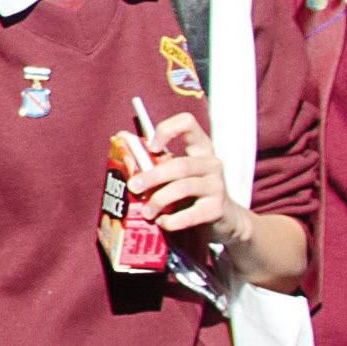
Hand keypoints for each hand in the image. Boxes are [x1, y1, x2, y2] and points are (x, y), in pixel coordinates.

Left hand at [123, 111, 232, 240]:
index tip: (151, 147)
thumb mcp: (177, 172)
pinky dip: (172, 220)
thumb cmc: (193, 191)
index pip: (188, 123)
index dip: (167, 130)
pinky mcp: (217, 209)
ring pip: (183, 188)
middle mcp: (212, 163)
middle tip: (133, 187)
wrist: (224, 219)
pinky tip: (162, 222)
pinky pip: (191, 214)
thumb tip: (121, 136)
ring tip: (146, 212)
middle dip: (152, 176)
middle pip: (180, 165)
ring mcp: (217, 186)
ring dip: (158, 200)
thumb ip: (155, 158)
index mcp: (200, 147)